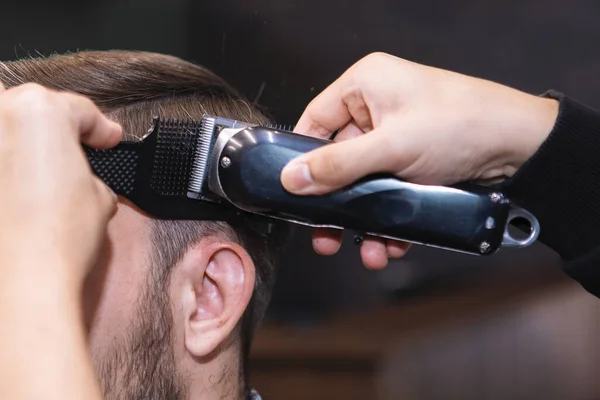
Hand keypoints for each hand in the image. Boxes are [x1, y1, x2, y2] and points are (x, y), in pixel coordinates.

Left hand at [0, 82, 121, 287]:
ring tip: (38, 172)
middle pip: (31, 108)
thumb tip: (85, 181)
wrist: (20, 284)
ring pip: (2, 131)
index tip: (108, 139)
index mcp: (39, 112)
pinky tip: (16, 193)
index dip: (102, 128)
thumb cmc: (56, 239)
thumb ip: (91, 175)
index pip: (79, 110)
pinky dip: (5, 172)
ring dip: (19, 145)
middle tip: (78, 154)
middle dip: (55, 129)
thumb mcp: (100, 198)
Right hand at [281, 52, 558, 268]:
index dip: (301, 158)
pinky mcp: (413, 163)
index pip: (315, 120)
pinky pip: (387, 193)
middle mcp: (376, 108)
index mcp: (365, 85)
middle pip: (337, 160)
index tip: (293, 193)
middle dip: (335, 204)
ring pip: (363, 184)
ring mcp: (396, 138)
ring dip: (362, 221)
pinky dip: (387, 220)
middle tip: (325, 237)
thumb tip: (290, 179)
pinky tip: (390, 244)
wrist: (523, 147)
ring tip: (366, 251)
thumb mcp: (391, 147)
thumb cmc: (460, 126)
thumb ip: (337, 166)